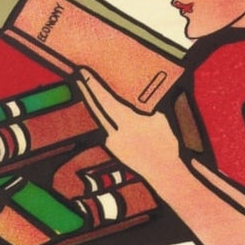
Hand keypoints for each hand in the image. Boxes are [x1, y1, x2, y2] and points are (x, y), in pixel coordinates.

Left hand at [76, 69, 181, 183]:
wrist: (163, 171)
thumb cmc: (165, 144)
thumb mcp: (160, 120)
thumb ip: (149, 106)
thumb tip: (144, 92)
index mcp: (127, 123)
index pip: (104, 100)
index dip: (92, 86)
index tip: (83, 72)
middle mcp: (116, 132)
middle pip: (96, 107)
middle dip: (87, 90)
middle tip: (78, 74)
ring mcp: (112, 141)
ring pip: (98, 116)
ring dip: (92, 101)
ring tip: (85, 86)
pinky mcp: (113, 147)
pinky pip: (103, 126)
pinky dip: (100, 113)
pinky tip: (97, 106)